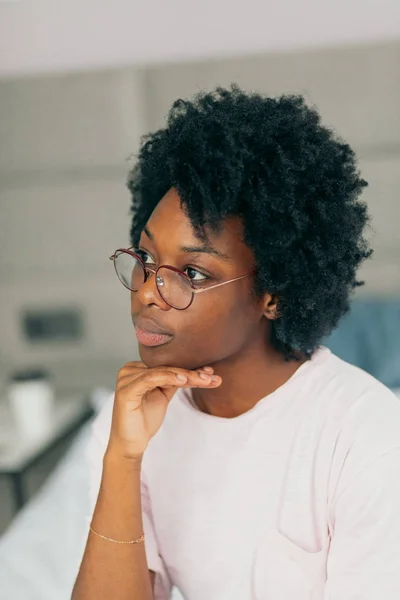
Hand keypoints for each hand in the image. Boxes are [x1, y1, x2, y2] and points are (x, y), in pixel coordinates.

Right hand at [106, 361, 220, 459]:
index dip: (190, 368)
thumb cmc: (144, 420)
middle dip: (192, 372)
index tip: (210, 373)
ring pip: (162, 372)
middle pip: (166, 368)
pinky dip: (168, 377)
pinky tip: (184, 380)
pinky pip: (150, 379)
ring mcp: (126, 379)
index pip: (167, 366)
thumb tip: (197, 370)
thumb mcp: (163, 396)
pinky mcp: (126, 390)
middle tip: (212, 377)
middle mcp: (129, 370)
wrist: (130, 444)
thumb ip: (174, 381)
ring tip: (205, 380)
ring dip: (186, 375)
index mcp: (137, 369)